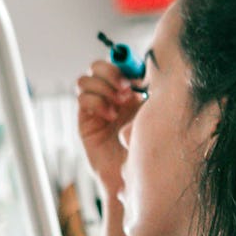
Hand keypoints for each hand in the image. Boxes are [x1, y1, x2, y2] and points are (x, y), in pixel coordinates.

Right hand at [76, 59, 144, 195]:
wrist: (132, 173)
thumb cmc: (146, 145)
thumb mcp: (153, 114)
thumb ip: (149, 91)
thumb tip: (146, 70)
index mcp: (129, 89)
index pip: (119, 62)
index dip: (125, 62)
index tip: (137, 75)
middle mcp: (110, 94)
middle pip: (99, 65)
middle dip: (111, 72)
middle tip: (126, 89)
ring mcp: (96, 106)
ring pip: (86, 79)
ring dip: (103, 87)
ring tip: (118, 104)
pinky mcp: (85, 119)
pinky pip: (82, 98)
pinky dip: (97, 102)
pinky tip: (110, 116)